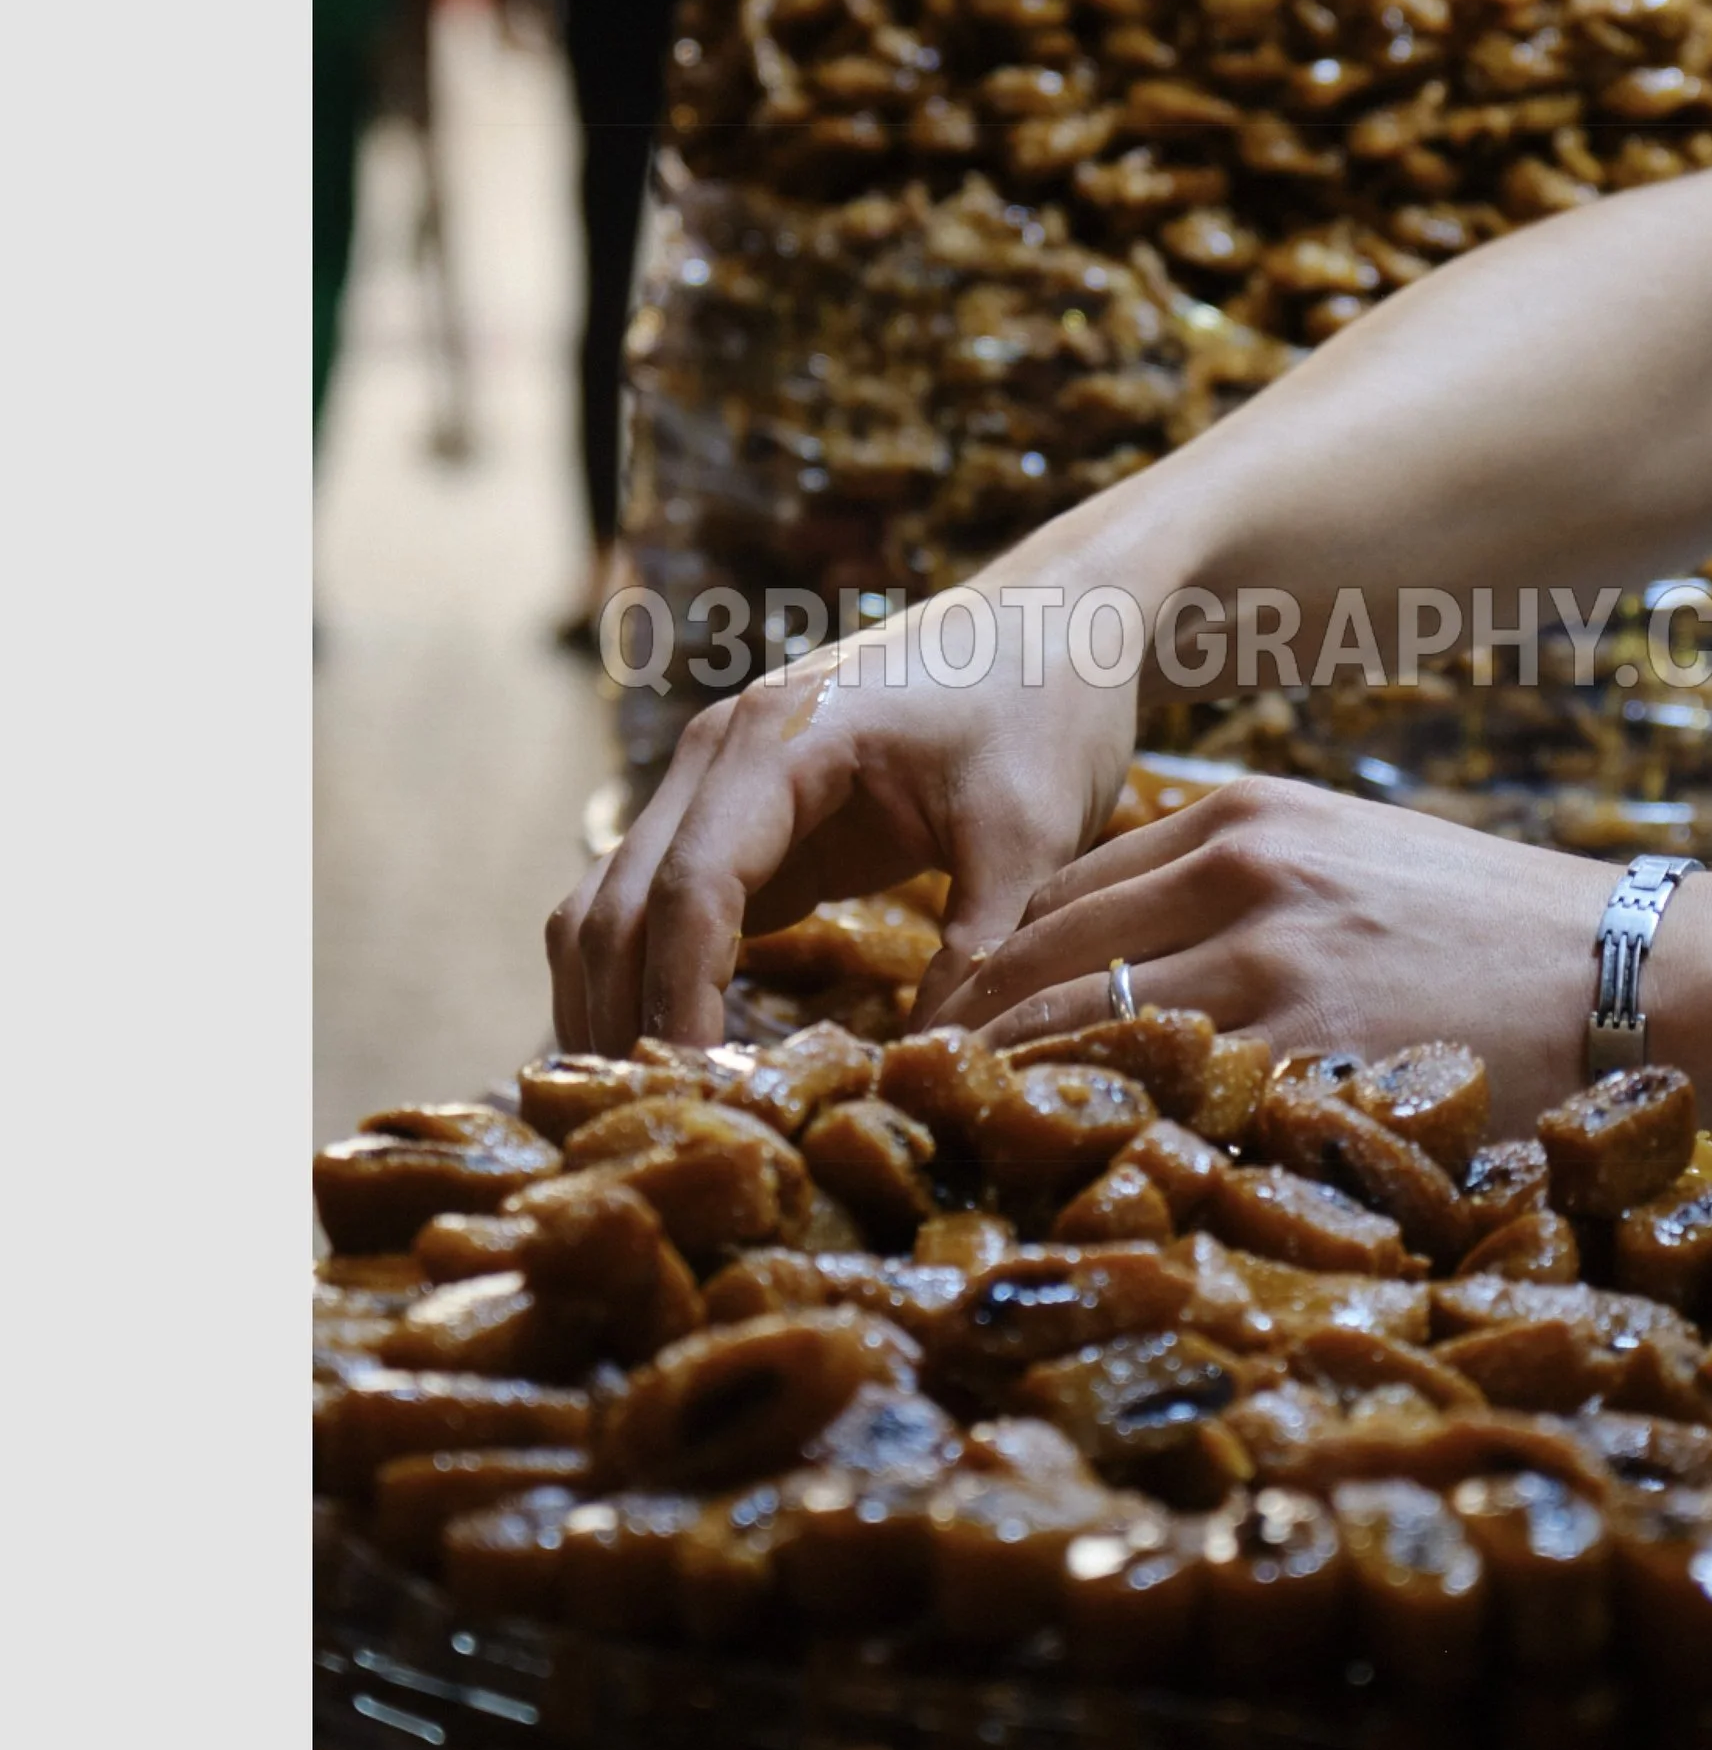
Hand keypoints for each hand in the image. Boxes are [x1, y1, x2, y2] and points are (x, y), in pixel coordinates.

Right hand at [546, 587, 1138, 1054]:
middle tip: (653, 1129)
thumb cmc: (1048, 703)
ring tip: (648, 1112)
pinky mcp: (753, 821)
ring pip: (614, 906)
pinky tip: (689, 1063)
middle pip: (618, 903)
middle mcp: (721, 755)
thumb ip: (982, 941)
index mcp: (778, 738)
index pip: (687, 890)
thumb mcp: (1032, 826)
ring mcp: (725, 786)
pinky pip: (669, 908)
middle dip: (622, 1017)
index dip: (680, 1000)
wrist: (1059, 620)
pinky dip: (659, 979)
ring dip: (617, 1002)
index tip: (700, 1092)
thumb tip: (927, 1059)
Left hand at [928, 777, 1610, 1137]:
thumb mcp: (1344, 863)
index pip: (1056, 894)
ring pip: (1077, 1029)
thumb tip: (1107, 966)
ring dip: (1002, 1094)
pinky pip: (1161, 1100)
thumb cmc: (1481, 931)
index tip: (933, 1034)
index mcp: (1242, 819)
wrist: (1623, 975)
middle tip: (896, 1108)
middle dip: (960, 1036)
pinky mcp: (1308, 1048)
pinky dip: (1095, 1141)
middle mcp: (1240, 872)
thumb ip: (1230, 892)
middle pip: (1041, 956)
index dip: (981, 972)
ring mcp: (1270, 960)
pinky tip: (1054, 1183)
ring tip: (940, 1150)